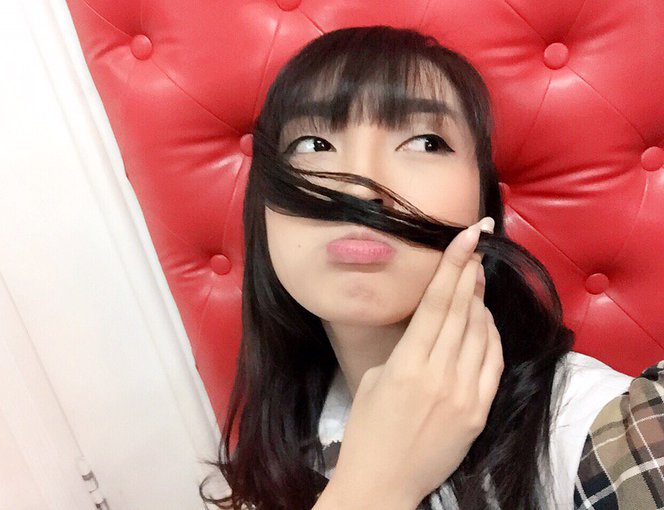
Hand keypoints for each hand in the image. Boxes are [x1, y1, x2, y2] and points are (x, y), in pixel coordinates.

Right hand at [324, 218, 503, 508]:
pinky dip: (490, 335)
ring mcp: (465, 395)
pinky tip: (484, 318)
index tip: (467, 235)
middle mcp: (440, 376)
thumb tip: (430, 325)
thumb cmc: (367, 431)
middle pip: (462, 310)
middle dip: (470, 271)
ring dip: (479, 300)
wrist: (383, 483)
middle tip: (477, 242)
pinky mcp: (479, 412)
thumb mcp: (374, 378)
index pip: (436, 302)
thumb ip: (405, 349)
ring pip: (480, 332)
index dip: (453, 264)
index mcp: (407, 365)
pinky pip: (492, 362)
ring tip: (477, 275)